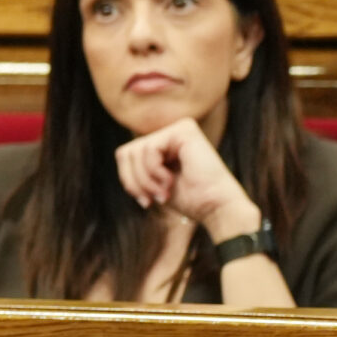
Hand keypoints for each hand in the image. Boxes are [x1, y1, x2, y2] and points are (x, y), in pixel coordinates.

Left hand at [113, 119, 262, 238]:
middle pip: (126, 152)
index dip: (129, 181)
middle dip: (135, 181)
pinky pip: (149, 149)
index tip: (145, 200)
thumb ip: (139, 166)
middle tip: (154, 198)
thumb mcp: (153, 182)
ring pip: (134, 151)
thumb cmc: (190, 199)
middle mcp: (172, 132)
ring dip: (145, 180)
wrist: (216, 208)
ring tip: (164, 192)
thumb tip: (121, 151)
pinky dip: (154, 171)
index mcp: (165, 144)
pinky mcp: (185, 130)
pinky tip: (171, 181)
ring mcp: (179, 128)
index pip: (125, 155)